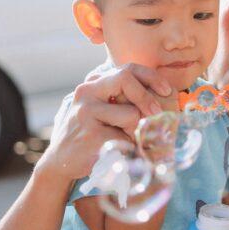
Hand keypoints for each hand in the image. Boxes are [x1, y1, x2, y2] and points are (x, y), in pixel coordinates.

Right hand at [35, 63, 172, 182]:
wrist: (62, 160)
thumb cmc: (92, 133)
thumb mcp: (104, 109)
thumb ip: (124, 98)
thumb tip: (165, 95)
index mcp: (93, 84)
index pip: (127, 69)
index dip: (151, 77)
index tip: (166, 91)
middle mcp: (87, 93)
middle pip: (125, 78)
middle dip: (147, 96)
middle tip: (157, 113)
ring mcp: (86, 113)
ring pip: (131, 114)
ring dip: (136, 130)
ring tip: (123, 138)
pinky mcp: (91, 136)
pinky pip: (126, 138)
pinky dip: (128, 146)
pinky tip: (115, 150)